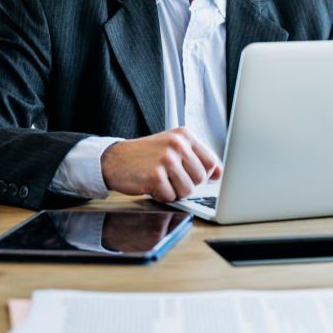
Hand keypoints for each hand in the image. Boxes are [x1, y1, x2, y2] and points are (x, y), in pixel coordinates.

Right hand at [100, 128, 221, 200]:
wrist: (114, 159)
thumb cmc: (145, 155)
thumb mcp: (172, 147)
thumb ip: (195, 157)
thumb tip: (218, 174)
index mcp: (184, 135)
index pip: (211, 162)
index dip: (205, 176)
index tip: (193, 177)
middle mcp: (177, 144)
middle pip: (200, 179)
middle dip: (186, 184)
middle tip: (170, 179)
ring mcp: (166, 160)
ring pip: (187, 190)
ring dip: (174, 192)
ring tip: (161, 182)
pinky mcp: (155, 176)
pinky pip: (170, 197)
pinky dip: (161, 196)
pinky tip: (151, 186)